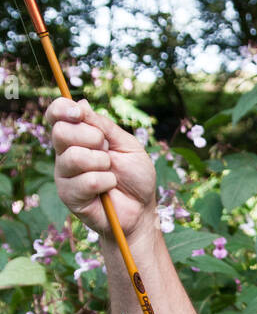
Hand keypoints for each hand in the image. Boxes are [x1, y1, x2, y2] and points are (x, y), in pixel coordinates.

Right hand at [47, 96, 156, 240]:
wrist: (142, 209)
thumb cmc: (136, 177)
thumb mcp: (127, 144)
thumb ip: (104, 126)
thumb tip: (81, 104)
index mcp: (78, 137)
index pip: (56, 115)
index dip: (62, 108)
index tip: (79, 113)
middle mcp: (66, 153)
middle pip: (61, 132)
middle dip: (91, 138)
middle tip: (107, 152)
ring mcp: (65, 175)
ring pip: (73, 156)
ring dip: (101, 163)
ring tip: (111, 173)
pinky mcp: (69, 196)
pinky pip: (86, 181)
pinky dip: (105, 182)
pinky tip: (109, 188)